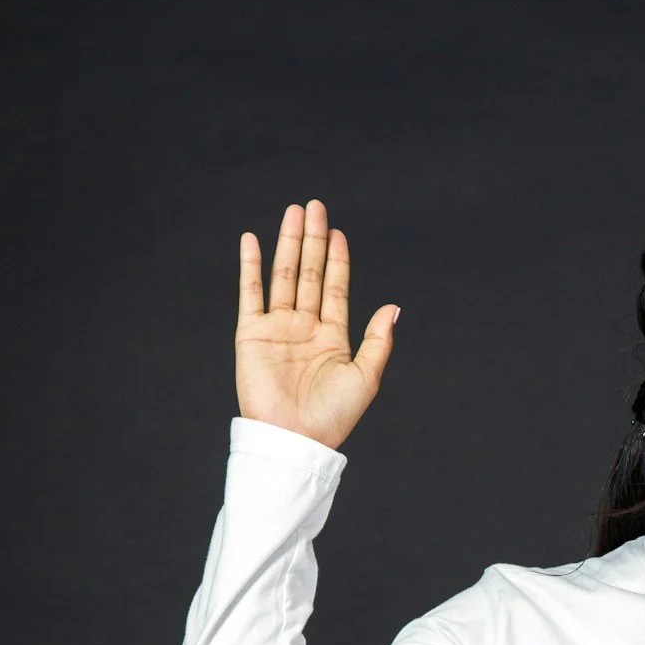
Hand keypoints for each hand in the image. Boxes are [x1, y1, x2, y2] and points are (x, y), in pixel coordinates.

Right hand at [235, 198, 396, 450]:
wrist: (295, 438)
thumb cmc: (333, 415)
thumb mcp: (366, 377)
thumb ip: (378, 340)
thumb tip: (394, 307)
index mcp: (332, 337)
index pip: (335, 287)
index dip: (337, 259)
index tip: (338, 232)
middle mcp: (304, 328)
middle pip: (310, 273)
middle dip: (313, 240)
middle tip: (315, 207)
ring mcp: (278, 329)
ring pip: (284, 276)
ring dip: (288, 243)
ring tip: (294, 212)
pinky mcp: (251, 334)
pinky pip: (250, 293)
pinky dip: (250, 266)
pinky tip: (251, 240)